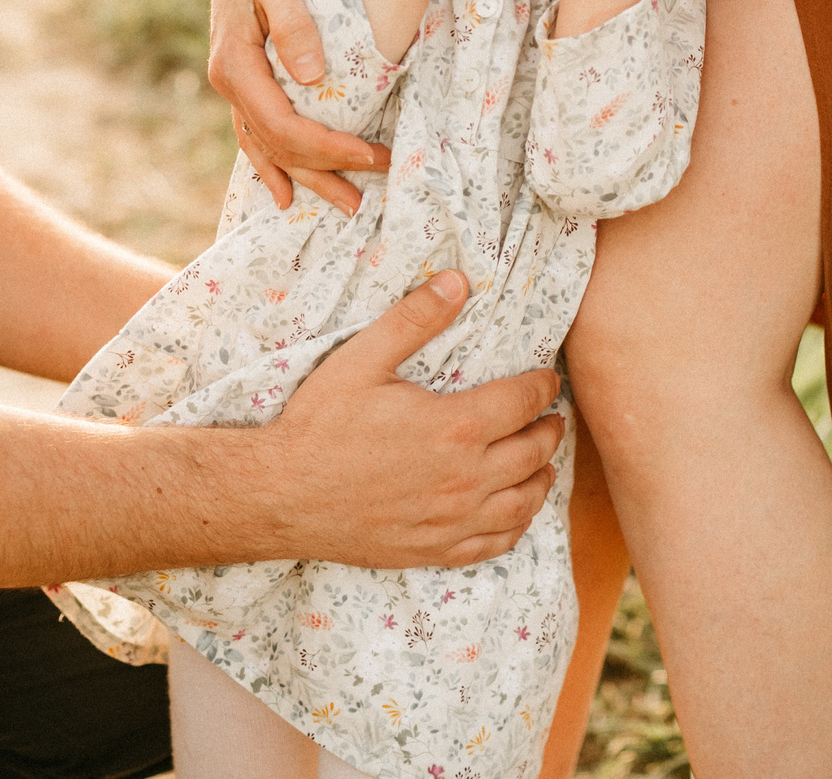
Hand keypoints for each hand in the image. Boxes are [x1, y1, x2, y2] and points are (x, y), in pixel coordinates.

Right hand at [207, 0, 388, 211]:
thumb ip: (293, 24)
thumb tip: (313, 77)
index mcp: (236, 65)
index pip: (283, 127)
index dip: (328, 149)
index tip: (371, 156)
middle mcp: (231, 81)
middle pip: (276, 146)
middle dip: (321, 174)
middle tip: (364, 201)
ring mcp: (237, 82)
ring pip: (266, 145)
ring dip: (303, 178)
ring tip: (341, 205)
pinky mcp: (248, 75)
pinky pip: (261, 130)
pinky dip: (277, 161)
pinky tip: (290, 188)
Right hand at [262, 272, 564, 568]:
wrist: (281, 495)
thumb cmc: (320, 426)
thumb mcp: (362, 359)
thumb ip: (414, 319)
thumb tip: (457, 281)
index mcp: (456, 426)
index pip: (524, 402)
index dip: (542, 387)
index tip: (547, 380)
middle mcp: (465, 477)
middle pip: (533, 452)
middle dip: (548, 430)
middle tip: (550, 418)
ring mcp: (452, 519)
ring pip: (523, 501)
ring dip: (541, 478)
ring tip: (543, 463)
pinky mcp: (434, 549)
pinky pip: (495, 543)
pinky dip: (515, 526)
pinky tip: (514, 513)